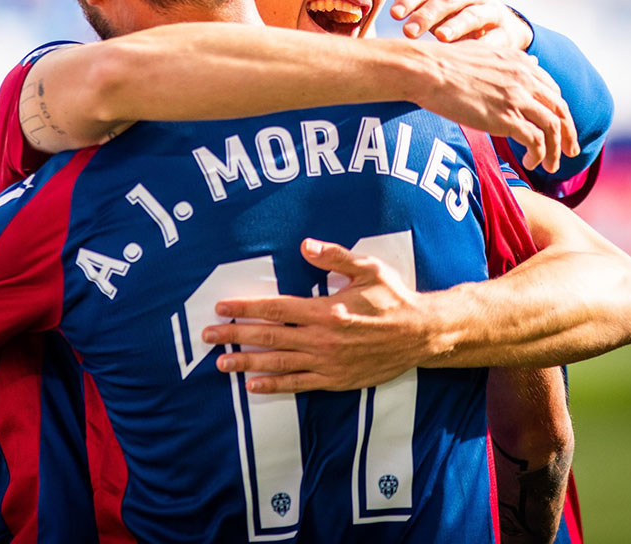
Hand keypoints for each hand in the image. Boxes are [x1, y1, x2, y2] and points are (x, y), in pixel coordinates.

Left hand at [200, 238, 440, 393]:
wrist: (422, 335)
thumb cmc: (394, 298)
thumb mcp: (369, 269)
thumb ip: (335, 257)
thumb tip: (305, 245)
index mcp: (327, 310)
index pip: (276, 308)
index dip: (245, 308)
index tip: (221, 306)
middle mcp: (323, 339)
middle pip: (269, 337)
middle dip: (235, 336)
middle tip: (207, 336)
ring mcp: (328, 363)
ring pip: (279, 364)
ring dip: (247, 363)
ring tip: (221, 364)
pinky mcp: (336, 379)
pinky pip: (300, 384)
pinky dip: (275, 385)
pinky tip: (253, 385)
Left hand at [392, 0, 533, 49]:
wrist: (503, 28)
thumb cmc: (459, 16)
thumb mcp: (438, 6)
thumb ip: (419, 1)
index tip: (394, 14)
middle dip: (427, 14)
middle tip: (408, 31)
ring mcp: (493, 10)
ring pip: (473, 15)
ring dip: (456, 26)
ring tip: (440, 37)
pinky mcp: (507, 32)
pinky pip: (494, 39)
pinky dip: (482, 45)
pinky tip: (468, 54)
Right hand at [411, 38, 578, 172]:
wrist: (427, 71)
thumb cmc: (443, 62)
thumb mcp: (483, 52)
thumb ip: (510, 60)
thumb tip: (531, 62)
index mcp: (520, 63)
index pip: (552, 91)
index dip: (558, 112)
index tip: (557, 127)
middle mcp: (525, 79)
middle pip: (560, 110)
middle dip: (568, 133)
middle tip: (570, 151)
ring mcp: (517, 99)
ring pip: (553, 128)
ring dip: (556, 150)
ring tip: (550, 166)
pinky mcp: (505, 119)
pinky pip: (535, 141)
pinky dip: (539, 154)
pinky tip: (530, 162)